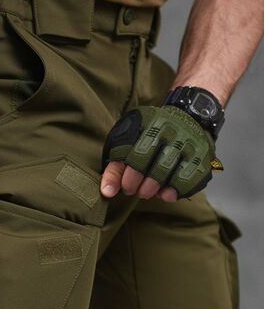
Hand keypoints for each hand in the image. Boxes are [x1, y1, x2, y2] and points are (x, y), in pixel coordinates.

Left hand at [100, 106, 222, 200]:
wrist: (189, 115)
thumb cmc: (152, 132)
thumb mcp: (129, 139)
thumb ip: (116, 164)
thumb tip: (107, 192)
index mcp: (152, 126)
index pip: (137, 158)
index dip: (127, 178)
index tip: (123, 187)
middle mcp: (174, 135)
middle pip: (153, 170)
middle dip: (138, 186)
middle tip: (133, 190)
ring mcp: (190, 147)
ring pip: (169, 177)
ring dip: (153, 190)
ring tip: (146, 191)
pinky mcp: (201, 159)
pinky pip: (187, 182)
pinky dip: (173, 192)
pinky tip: (164, 193)